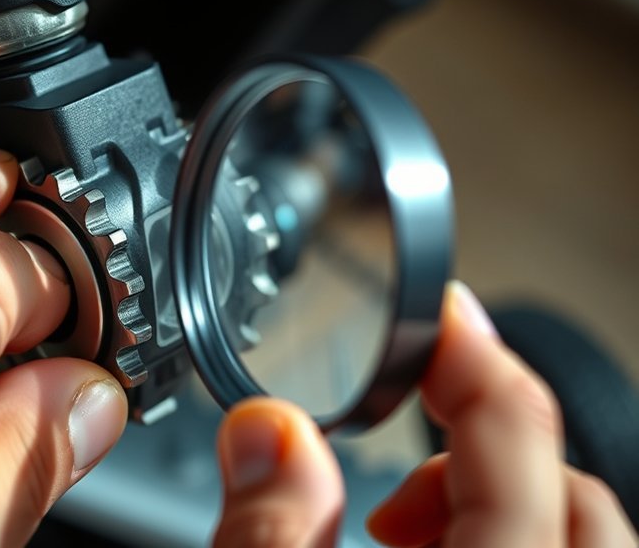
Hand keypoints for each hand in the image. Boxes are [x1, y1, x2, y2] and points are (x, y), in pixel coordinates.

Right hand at [212, 281, 637, 546]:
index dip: (474, 353)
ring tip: (388, 526)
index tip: (442, 310)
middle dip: (478, 449)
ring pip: (571, 528)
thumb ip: (267, 530)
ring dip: (484, 496)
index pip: (518, 438)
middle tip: (389, 477)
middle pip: (568, 483)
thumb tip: (266, 431)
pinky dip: (493, 533)